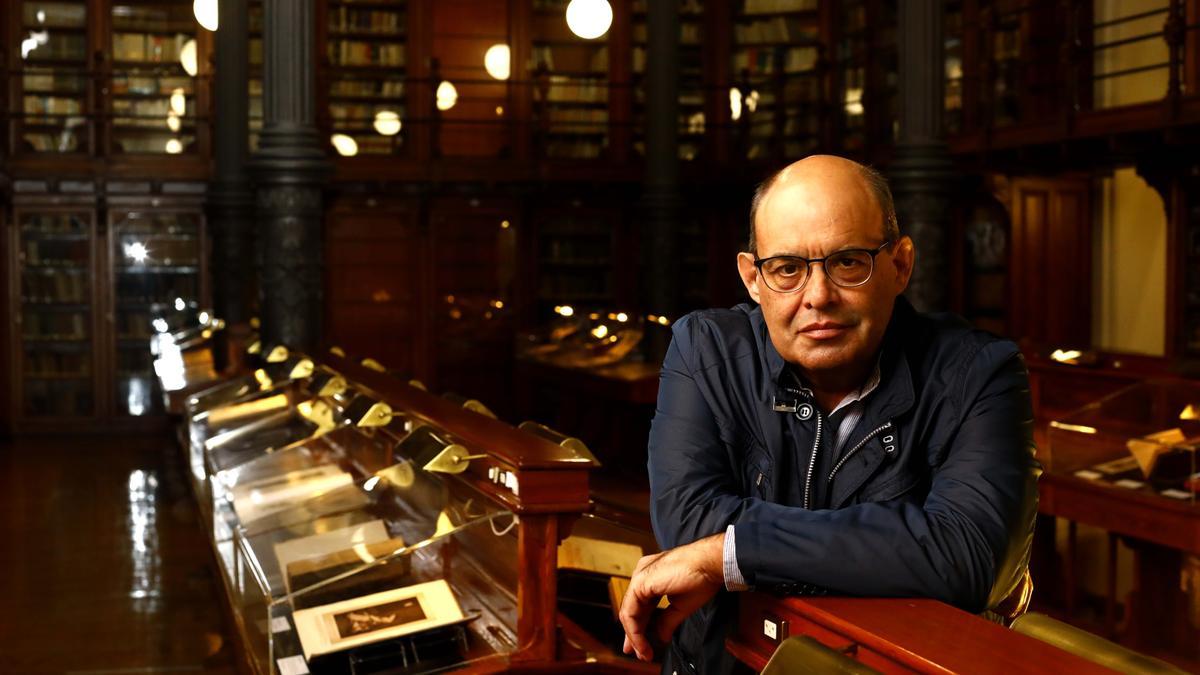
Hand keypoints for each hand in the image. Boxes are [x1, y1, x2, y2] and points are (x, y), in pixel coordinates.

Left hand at [618, 532, 724, 661]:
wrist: (709, 562)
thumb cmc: (701, 577)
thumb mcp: (681, 605)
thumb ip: (667, 620)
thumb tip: (661, 636)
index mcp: (652, 577)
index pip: (641, 606)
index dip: (641, 627)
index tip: (643, 646)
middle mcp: (642, 574)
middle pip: (633, 609)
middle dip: (634, 634)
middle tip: (638, 652)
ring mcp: (640, 576)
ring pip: (629, 611)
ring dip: (634, 635)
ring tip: (642, 651)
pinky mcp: (640, 582)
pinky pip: (630, 611)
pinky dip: (634, 629)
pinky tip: (640, 641)